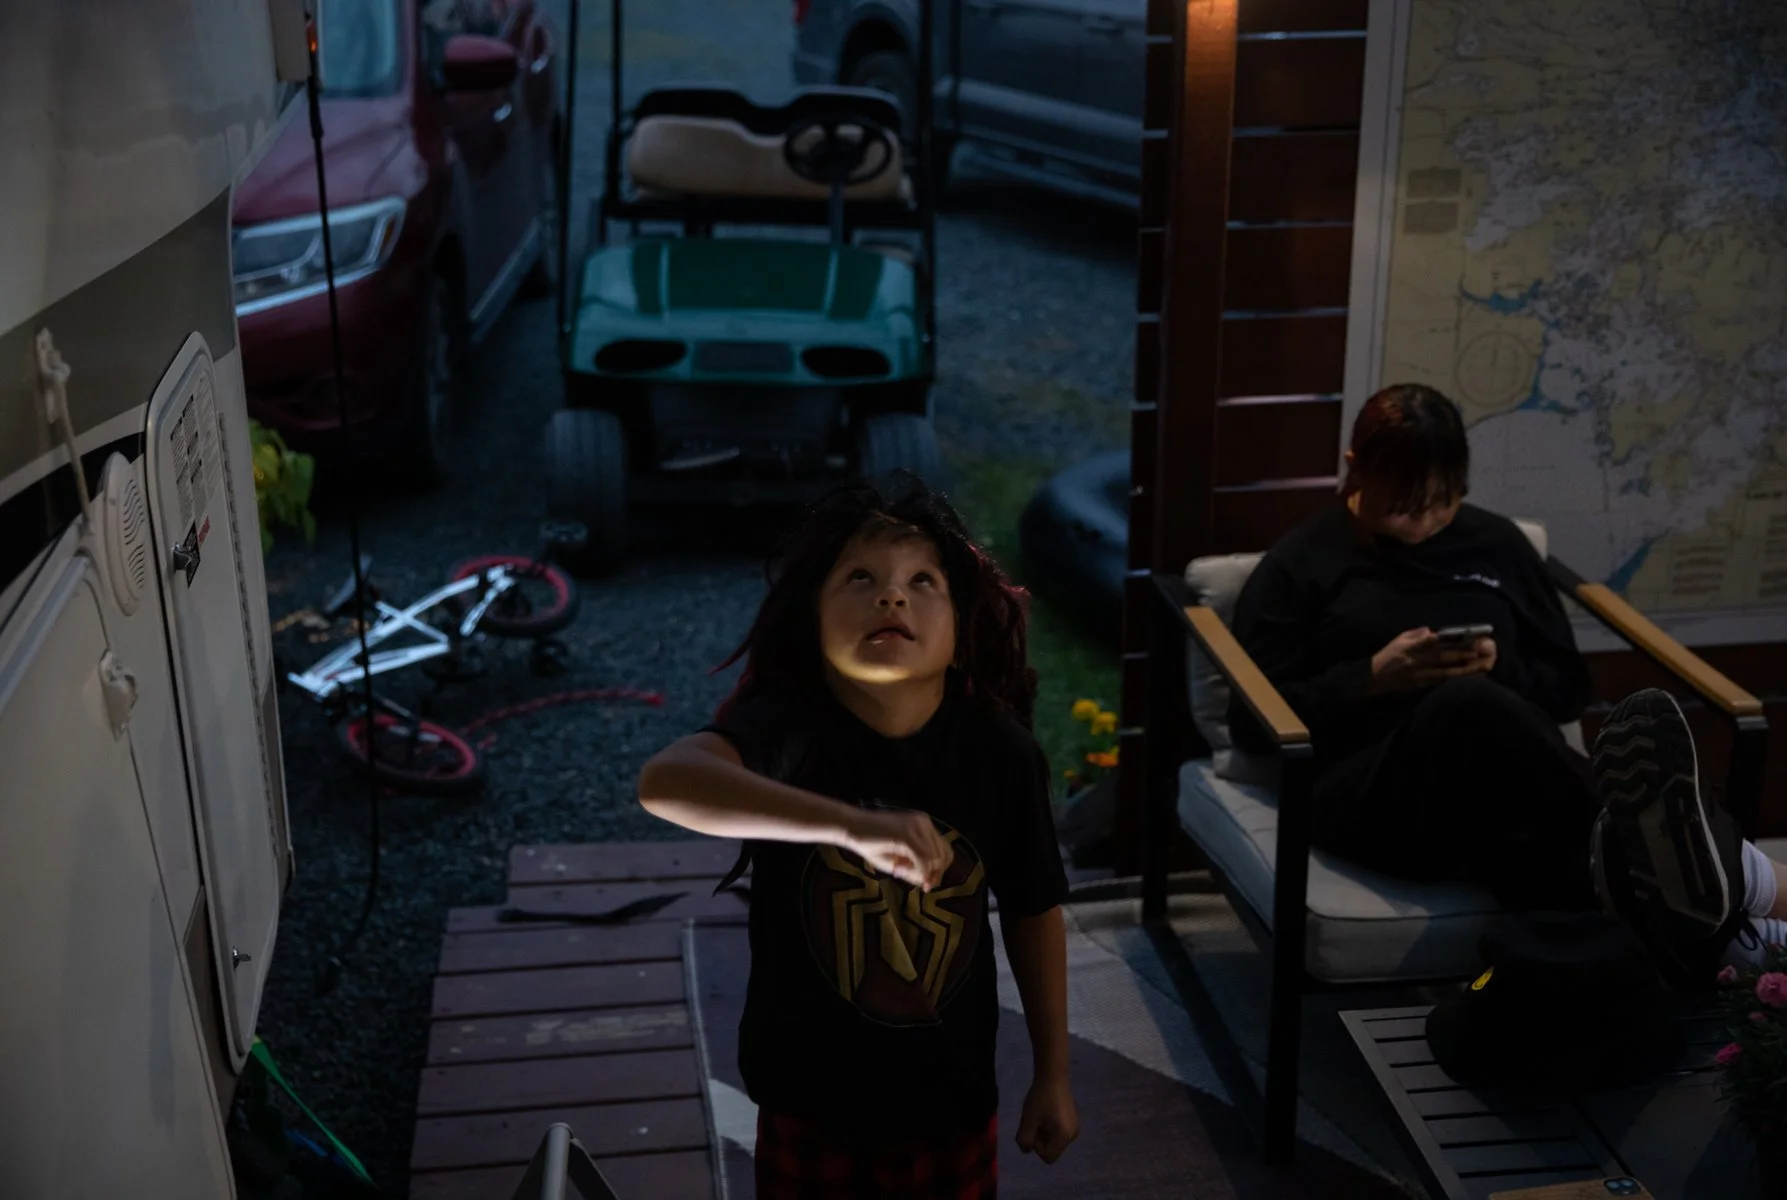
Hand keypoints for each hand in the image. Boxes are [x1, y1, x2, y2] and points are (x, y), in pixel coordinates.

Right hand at [842, 807, 953, 890]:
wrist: (850, 826)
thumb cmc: (870, 842)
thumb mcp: (896, 859)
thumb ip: (914, 869)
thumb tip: (930, 883)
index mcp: (924, 825)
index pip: (945, 851)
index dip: (940, 871)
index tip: (926, 884)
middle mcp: (924, 823)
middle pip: (944, 856)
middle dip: (934, 875)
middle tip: (921, 886)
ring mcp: (916, 827)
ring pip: (935, 859)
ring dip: (922, 873)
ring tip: (900, 871)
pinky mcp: (906, 835)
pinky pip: (923, 860)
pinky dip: (917, 871)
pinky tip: (899, 871)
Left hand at [1016, 1074, 1078, 1163]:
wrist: (1053, 1076)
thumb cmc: (1040, 1098)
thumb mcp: (1028, 1120)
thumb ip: (1025, 1140)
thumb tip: (1027, 1150)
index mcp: (1064, 1137)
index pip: (1048, 1157)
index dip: (1037, 1146)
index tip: (1034, 1128)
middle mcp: (1073, 1135)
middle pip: (1052, 1150)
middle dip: (1040, 1139)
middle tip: (1035, 1120)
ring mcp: (1075, 1127)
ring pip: (1054, 1141)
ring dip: (1044, 1132)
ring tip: (1040, 1115)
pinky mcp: (1073, 1120)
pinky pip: (1059, 1132)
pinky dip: (1050, 1127)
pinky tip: (1047, 1112)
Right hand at [1367, 628, 1495, 694]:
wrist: (1375, 677)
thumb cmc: (1388, 656)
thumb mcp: (1399, 639)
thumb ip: (1416, 634)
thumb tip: (1431, 631)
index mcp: (1412, 647)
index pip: (1433, 642)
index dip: (1450, 640)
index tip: (1465, 637)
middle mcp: (1417, 661)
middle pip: (1443, 657)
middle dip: (1462, 654)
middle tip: (1480, 651)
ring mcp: (1420, 674)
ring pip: (1446, 672)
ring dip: (1463, 669)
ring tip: (1480, 666)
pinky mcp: (1421, 684)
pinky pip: (1441, 681)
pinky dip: (1455, 679)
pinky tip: (1467, 677)